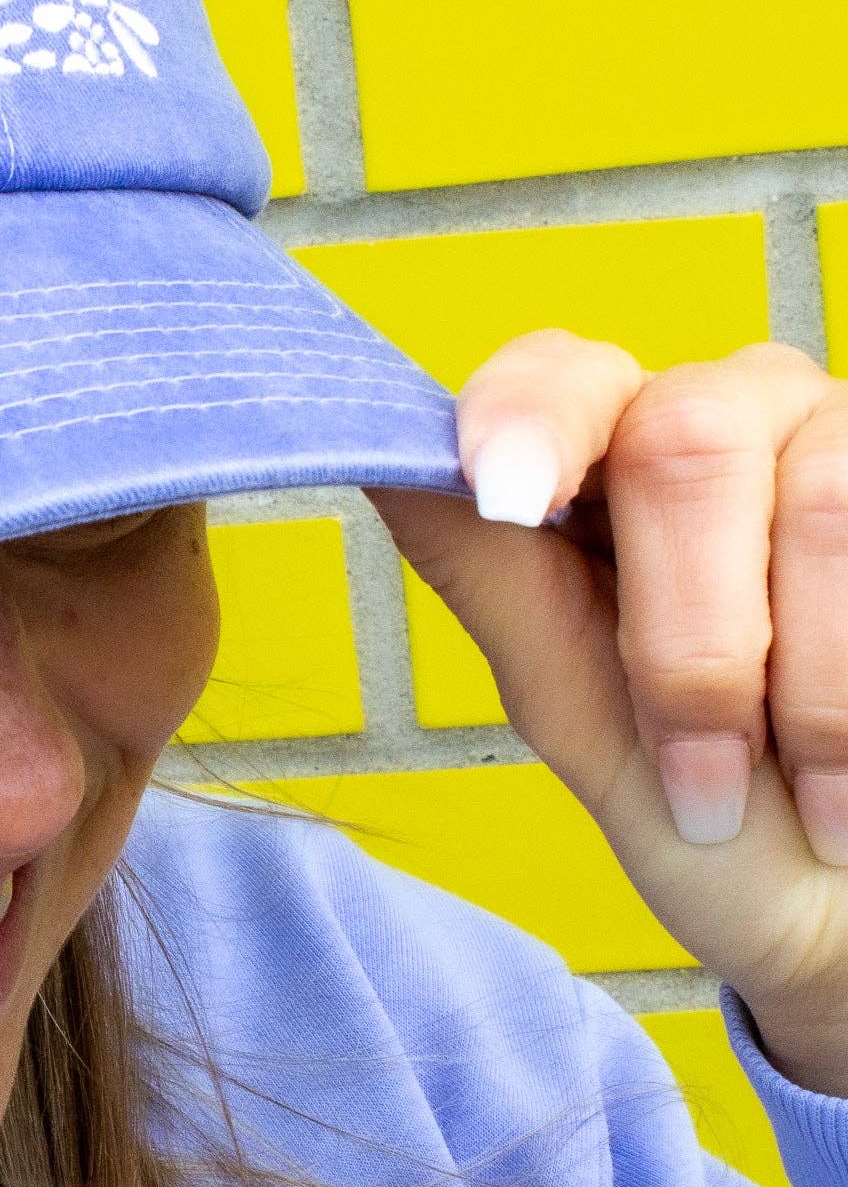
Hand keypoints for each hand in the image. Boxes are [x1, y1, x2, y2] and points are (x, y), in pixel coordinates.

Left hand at [366, 332, 847, 1099]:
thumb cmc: (709, 813)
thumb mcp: (575, 707)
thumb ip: (493, 576)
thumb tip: (385, 464)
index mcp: (611, 459)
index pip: (554, 373)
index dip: (524, 418)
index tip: (505, 498)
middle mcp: (733, 417)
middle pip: (683, 437)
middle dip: (684, 637)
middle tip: (699, 778)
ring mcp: (847, 444)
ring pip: (815, 500)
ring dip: (791, 689)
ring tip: (795, 794)